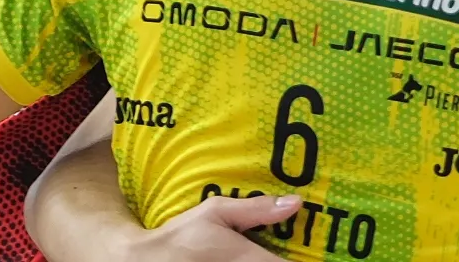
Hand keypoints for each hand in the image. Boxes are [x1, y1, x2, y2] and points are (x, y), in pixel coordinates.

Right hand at [125, 193, 300, 261]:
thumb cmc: (183, 235)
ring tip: (270, 255)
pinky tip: (256, 260)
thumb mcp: (216, 212)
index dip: (304, 260)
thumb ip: (256, 209)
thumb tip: (296, 203)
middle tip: (283, 252)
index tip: (314, 254)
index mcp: (245, 259)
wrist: (144, 261)